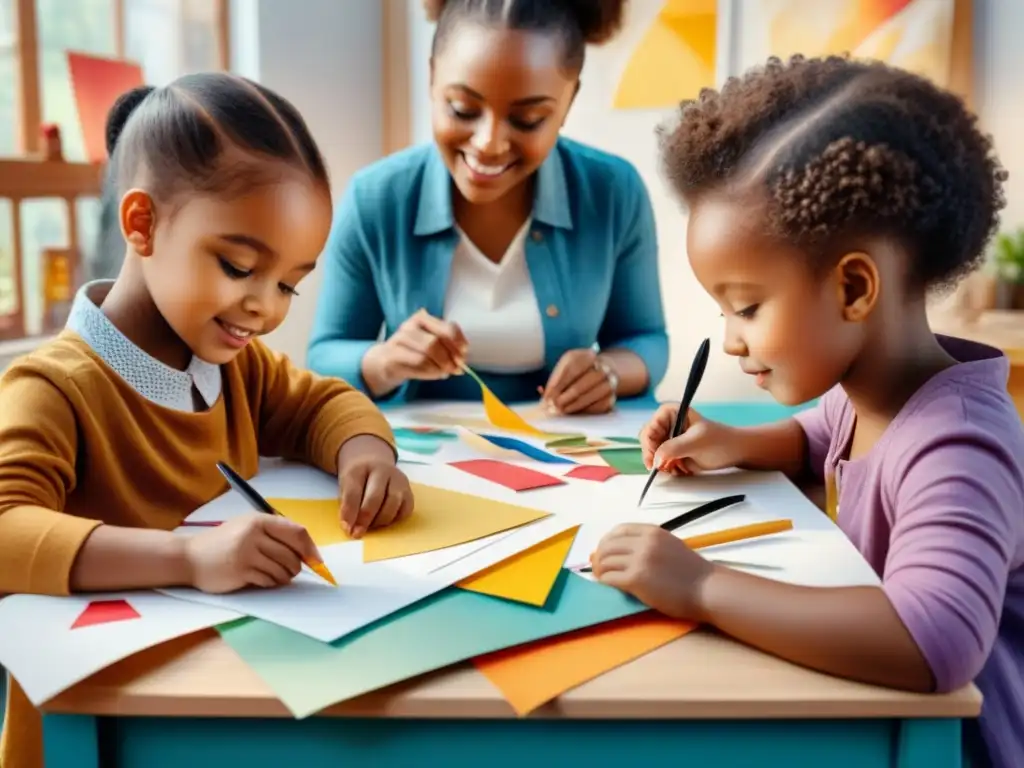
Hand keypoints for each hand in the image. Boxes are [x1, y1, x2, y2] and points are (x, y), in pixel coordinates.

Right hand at [184, 514, 319, 593]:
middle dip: (297, 567)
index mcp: (259, 520)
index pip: (296, 532)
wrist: (189, 557)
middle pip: (292, 554)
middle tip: (292, 571)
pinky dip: (271, 583)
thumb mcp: (247, 528)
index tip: (316, 560)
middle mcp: (253, 534)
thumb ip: (274, 534)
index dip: (310, 548)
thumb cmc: (223, 543)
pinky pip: (269, 581)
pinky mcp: (240, 572)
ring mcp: (246, 553)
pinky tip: (263, 580)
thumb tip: (307, 551)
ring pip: (282, 570)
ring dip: (284, 577)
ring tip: (275, 575)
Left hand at [338, 435, 413, 537]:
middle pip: (375, 497)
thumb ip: (347, 504)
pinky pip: (405, 510)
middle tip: (357, 533)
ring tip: (370, 526)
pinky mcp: (409, 491)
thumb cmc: (358, 478)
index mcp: (361, 468)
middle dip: (365, 518)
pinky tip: (383, 521)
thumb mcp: (346, 485)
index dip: (349, 512)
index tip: (346, 528)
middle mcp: (383, 471)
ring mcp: (399, 480)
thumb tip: (349, 527)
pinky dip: (394, 520)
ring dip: (380, 520)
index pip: (354, 491)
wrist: (374, 462)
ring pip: (392, 504)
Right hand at [373, 309, 467, 384]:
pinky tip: (435, 374)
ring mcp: (399, 340)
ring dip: (441, 365)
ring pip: (427, 352)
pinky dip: (431, 371)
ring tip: (446, 372)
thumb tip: (462, 361)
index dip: (458, 341)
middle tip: (457, 368)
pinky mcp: (392, 356)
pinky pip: (418, 363)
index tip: (465, 353)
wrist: (385, 361)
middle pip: (436, 341)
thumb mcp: (430, 344)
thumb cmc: (412, 352)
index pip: (446, 327)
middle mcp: (409, 326)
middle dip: (450, 357)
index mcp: (423, 319)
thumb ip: (446, 348)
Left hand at [539, 348, 617, 414]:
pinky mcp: (612, 397)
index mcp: (588, 355)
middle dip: (564, 397)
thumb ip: (555, 379)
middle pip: (581, 385)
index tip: (547, 396)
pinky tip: (573, 411)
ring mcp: (610, 382)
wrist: (602, 372)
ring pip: (590, 397)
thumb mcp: (566, 367)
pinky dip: (583, 410)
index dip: (558, 384)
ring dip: (572, 406)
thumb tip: (542, 392)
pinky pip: (597, 406)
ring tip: (560, 410)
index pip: (571, 370)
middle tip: (553, 406)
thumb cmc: (578, 370)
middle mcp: (603, 367)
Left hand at [590, 523, 714, 619]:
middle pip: (608, 545)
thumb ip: (646, 545)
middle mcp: (643, 542)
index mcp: (652, 531)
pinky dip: (605, 581)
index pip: (619, 530)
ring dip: (600, 570)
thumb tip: (619, 551)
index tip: (606, 551)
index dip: (608, 541)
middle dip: (599, 557)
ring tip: (602, 578)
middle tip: (599, 568)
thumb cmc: (691, 572)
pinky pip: (610, 578)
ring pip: (605, 561)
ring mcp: (639, 560)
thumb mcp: (669, 546)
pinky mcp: (636, 580)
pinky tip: (609, 585)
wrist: (706, 589)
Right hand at [640, 405, 744, 473]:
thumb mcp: (696, 443)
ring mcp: (669, 439)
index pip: (650, 428)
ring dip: (661, 464)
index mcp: (670, 413)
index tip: (655, 459)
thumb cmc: (720, 441)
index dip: (650, 444)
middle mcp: (667, 424)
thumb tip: (656, 460)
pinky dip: (667, 469)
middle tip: (661, 468)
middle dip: (654, 456)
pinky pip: (661, 462)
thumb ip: (673, 448)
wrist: (735, 452)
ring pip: (653, 454)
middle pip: (648, 442)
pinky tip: (680, 469)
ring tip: (677, 468)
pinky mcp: (673, 452)